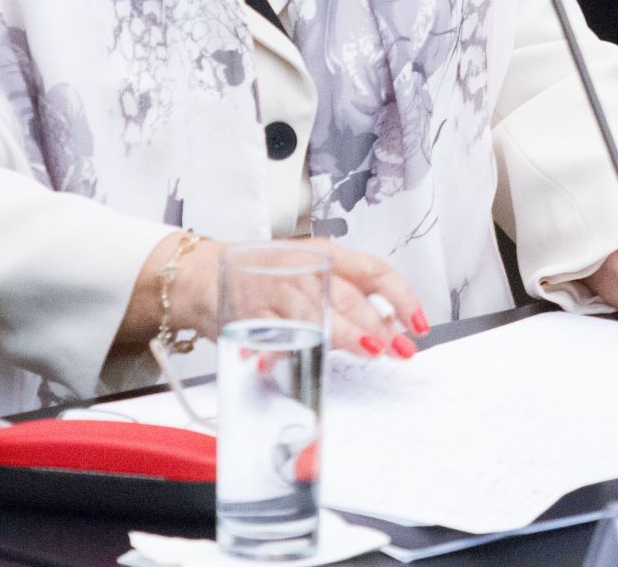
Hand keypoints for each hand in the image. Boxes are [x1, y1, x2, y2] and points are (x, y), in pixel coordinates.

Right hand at [165, 237, 429, 360]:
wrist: (197, 273)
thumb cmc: (263, 277)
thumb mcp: (310, 276)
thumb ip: (347, 298)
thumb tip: (391, 327)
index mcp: (324, 254)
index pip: (373, 271)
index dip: (401, 297)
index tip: (419, 324)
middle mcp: (301, 266)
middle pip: (345, 294)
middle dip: (374, 322)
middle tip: (395, 348)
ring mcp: (272, 287)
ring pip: (313, 310)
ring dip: (341, 332)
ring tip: (367, 349)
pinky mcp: (244, 309)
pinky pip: (269, 333)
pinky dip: (281, 350)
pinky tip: (292, 362)